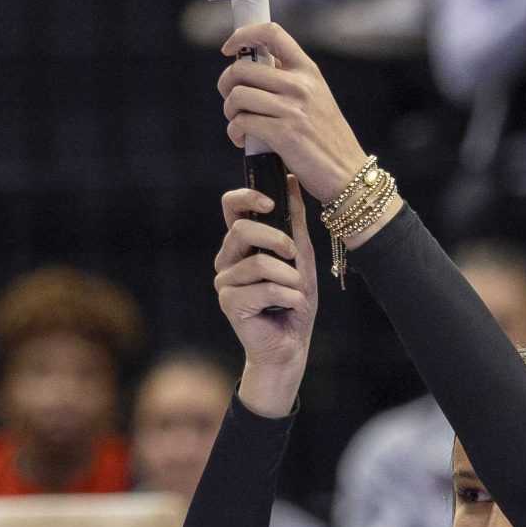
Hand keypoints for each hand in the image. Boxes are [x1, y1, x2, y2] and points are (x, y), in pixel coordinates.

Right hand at [214, 179, 316, 417]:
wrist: (290, 345)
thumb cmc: (294, 302)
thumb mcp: (301, 257)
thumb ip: (294, 222)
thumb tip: (291, 181)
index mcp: (241, 245)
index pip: (230, 207)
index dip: (247, 196)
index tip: (271, 201)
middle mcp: (227, 260)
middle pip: (241, 229)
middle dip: (277, 240)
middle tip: (294, 256)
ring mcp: (224, 282)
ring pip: (258, 262)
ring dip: (289, 278)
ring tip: (296, 293)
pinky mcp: (229, 303)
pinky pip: (265, 289)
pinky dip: (288, 297)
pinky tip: (289, 309)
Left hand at [217, 21, 366, 201]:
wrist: (347, 171)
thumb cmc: (325, 137)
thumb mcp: (315, 97)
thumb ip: (288, 81)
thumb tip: (249, 70)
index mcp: (308, 70)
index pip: (272, 32)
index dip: (243, 35)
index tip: (229, 49)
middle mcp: (300, 84)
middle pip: (241, 68)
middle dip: (226, 85)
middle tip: (233, 102)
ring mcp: (292, 108)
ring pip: (237, 95)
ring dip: (229, 112)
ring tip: (239, 124)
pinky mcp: (283, 134)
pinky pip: (241, 122)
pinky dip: (234, 132)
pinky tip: (243, 140)